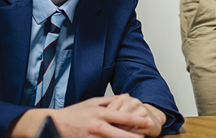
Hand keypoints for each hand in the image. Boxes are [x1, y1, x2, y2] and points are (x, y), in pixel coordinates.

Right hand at [8, 96, 157, 137]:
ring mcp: (91, 137)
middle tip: (145, 137)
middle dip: (134, 136)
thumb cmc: (75, 112)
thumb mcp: (93, 102)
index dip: (137, 120)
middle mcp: (97, 126)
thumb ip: (111, 100)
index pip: (123, 117)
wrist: (54, 124)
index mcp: (100, 113)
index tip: (148, 122)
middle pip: (120, 133)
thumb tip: (126, 96)